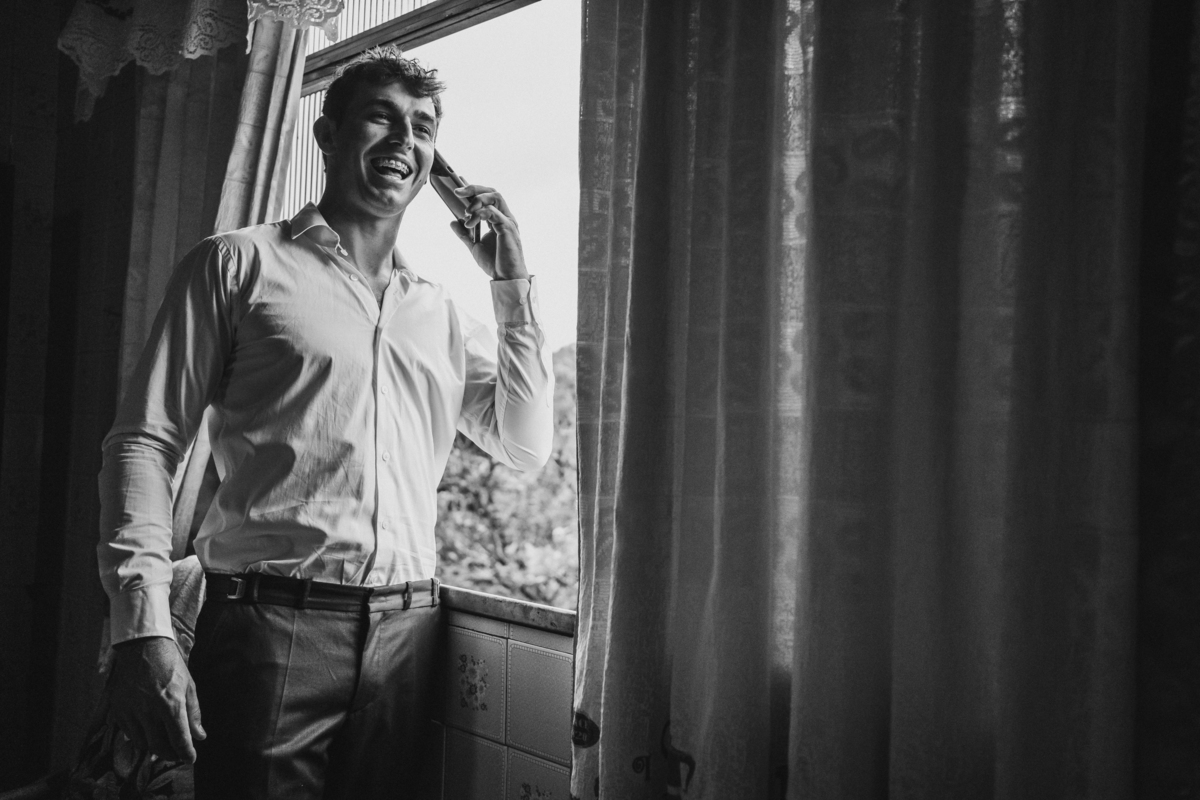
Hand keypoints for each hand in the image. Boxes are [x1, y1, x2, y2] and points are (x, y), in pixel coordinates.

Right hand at [107, 636, 204, 762]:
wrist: (143, 644)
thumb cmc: (170, 663)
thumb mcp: (188, 684)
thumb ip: (193, 712)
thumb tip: (199, 736)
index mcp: (171, 703)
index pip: (179, 739)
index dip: (186, 753)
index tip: (191, 758)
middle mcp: (149, 710)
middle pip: (158, 746)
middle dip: (170, 754)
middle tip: (177, 753)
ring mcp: (131, 709)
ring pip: (141, 742)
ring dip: (153, 746)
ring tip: (163, 742)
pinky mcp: (118, 707)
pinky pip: (127, 732)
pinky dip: (138, 736)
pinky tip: (147, 731)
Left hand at [449, 185, 528, 280]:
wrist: (506, 278)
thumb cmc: (496, 263)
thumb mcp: (474, 246)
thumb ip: (464, 233)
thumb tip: (453, 222)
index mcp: (499, 220)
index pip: (488, 197)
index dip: (474, 189)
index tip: (459, 187)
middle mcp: (506, 217)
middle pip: (493, 192)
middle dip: (474, 189)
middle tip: (457, 192)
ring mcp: (508, 221)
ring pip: (495, 197)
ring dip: (477, 201)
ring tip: (466, 212)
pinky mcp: (507, 228)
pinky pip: (493, 212)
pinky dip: (479, 214)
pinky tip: (470, 223)